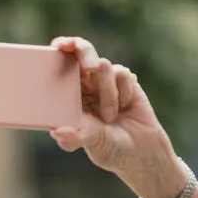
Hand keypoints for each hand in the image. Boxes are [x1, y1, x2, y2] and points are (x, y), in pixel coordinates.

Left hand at [49, 37, 188, 197]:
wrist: (141, 152)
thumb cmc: (108, 148)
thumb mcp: (91, 143)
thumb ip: (76, 137)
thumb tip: (57, 132)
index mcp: (67, 95)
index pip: (59, 64)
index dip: (59, 49)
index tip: (58, 46)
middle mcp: (84, 84)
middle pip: (81, 52)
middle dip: (83, 51)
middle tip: (90, 66)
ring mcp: (105, 81)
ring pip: (103, 67)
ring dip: (108, 94)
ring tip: (110, 116)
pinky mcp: (126, 81)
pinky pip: (123, 74)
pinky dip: (123, 93)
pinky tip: (125, 107)